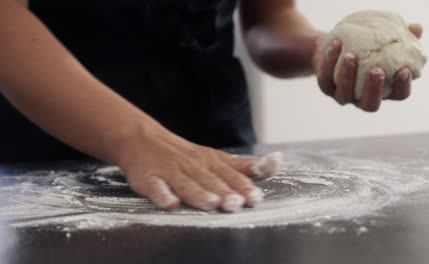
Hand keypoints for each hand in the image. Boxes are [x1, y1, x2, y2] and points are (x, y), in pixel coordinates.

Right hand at [115, 125, 281, 211]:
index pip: (230, 174)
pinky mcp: (149, 178)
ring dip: (199, 193)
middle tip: (238, 203)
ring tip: (212, 203)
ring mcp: (170, 172)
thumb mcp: (216, 157)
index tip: (255, 197)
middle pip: (210, 180)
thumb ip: (244, 165)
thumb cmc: (185, 154)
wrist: (142, 139)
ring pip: (187, 184)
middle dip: (225, 192)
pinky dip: (162, 194)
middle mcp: (193, 166)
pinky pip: (156, 187)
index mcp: (210, 161)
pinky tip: (169, 202)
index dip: (243, 185)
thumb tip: (276, 163)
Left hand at [315, 24, 422, 111]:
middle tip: (376, 70)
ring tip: (351, 56)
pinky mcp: (325, 87)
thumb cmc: (367, 45)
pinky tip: (336, 44)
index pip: (398, 95)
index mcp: (384, 90)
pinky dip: (330, 62)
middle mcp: (363, 98)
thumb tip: (417, 28)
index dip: (402, 86)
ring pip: (344, 94)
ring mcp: (343, 96)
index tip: (404, 70)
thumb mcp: (384, 40)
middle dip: (374, 89)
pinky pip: (325, 79)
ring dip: (348, 76)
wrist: (336, 44)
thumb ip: (402, 37)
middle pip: (370, 104)